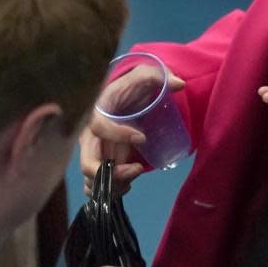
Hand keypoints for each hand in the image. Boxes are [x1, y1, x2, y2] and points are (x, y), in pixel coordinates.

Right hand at [80, 65, 184, 193]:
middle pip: (88, 164)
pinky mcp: (100, 164)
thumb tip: (179, 84)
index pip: (97, 126)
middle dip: (112, 174)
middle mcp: (90, 137)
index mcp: (96, 113)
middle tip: (137, 169)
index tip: (142, 137)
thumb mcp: (145, 76)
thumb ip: (160, 76)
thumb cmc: (131, 88)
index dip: (116, 135)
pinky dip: (111, 190)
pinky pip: (97, 186)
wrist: (123, 99)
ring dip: (114, 186)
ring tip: (136, 173)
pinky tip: (129, 182)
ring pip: (92, 181)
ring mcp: (94, 153)